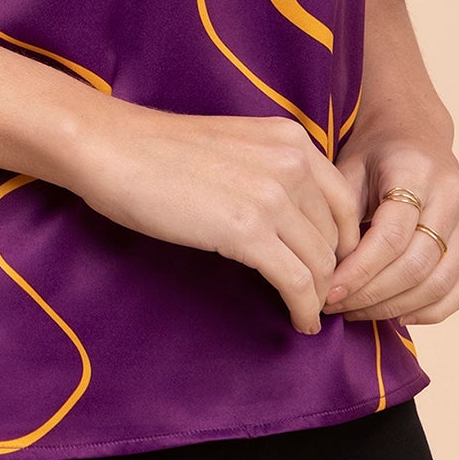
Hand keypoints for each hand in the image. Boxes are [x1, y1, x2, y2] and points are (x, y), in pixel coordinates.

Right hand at [68, 101, 362, 335]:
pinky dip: (304, 309)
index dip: (343, 242)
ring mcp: (271, 195)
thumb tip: (296, 220)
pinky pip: (297, 283)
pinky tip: (299, 321)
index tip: (329, 267)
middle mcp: (291, 161)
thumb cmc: (162, 151)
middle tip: (317, 298)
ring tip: (307, 312)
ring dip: (318, 296)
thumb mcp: (236, 145)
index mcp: (290, 138)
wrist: (114, 147)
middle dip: (331, 272)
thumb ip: (273, 171)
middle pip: (336, 236)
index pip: (344, 201)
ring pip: (322, 263)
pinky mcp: (247, 231)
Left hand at [321, 124, 458, 325]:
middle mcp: (453, 194)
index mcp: (416, 171)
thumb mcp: (347, 169)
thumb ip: (340, 217)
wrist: (414, 132)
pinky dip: (430, 311)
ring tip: (358, 312)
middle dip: (372, 295)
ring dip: (395, 308)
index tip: (329, 292)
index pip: (391, 236)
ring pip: (440, 284)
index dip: (358, 272)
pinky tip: (397, 314)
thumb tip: (331, 274)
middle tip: (336, 307)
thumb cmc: (373, 154)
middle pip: (417, 266)